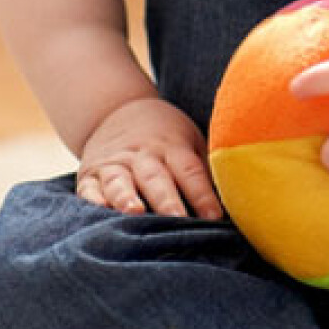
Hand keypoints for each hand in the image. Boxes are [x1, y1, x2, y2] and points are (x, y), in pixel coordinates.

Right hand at [74, 98, 223, 219]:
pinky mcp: (89, 175)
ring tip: (134, 212)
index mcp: (172, 147)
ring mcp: (114, 164)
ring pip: (120, 181)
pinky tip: (98, 210)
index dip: (203, 194)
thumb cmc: (166, 136)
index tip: (215, 217)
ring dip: (126, 197)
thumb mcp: (190, 141)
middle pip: (156, 177)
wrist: (116, 110)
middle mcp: (142, 155)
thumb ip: (206, 169)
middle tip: (177, 218)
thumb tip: (239, 203)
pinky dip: (93, 200)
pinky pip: (89, 188)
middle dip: (166, 200)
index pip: (190, 171)